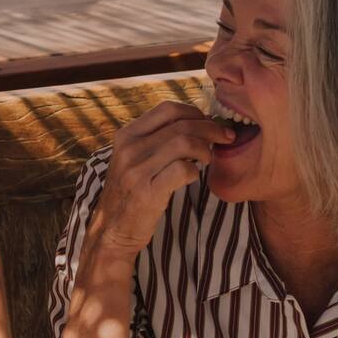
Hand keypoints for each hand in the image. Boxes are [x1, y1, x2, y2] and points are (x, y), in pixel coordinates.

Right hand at [91, 102, 233, 255]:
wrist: (113, 228)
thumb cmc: (131, 191)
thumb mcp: (133, 158)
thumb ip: (156, 139)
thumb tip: (196, 122)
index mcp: (127, 134)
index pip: (167, 109)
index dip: (194, 112)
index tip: (209, 123)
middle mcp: (129, 148)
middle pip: (180, 125)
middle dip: (210, 128)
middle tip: (225, 137)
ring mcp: (136, 170)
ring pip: (183, 143)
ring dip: (205, 149)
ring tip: (208, 159)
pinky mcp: (147, 192)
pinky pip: (182, 170)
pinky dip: (195, 171)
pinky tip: (194, 177)